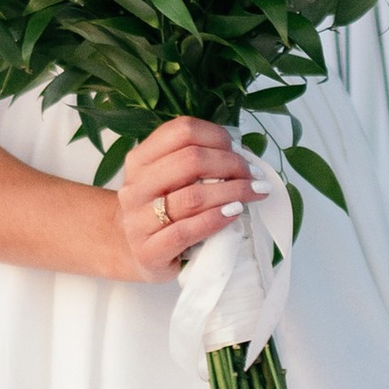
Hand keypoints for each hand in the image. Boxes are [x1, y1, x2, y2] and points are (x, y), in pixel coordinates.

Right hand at [115, 117, 268, 281]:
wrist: (138, 257)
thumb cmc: (162, 215)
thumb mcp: (168, 182)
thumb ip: (194, 165)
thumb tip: (241, 156)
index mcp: (140, 161)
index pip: (181, 131)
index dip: (217, 137)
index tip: (238, 150)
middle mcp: (135, 187)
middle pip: (190, 160)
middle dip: (231, 164)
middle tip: (252, 175)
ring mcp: (137, 220)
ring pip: (192, 197)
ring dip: (232, 192)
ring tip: (254, 193)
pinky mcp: (148, 252)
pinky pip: (186, 231)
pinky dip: (215, 219)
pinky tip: (234, 214)